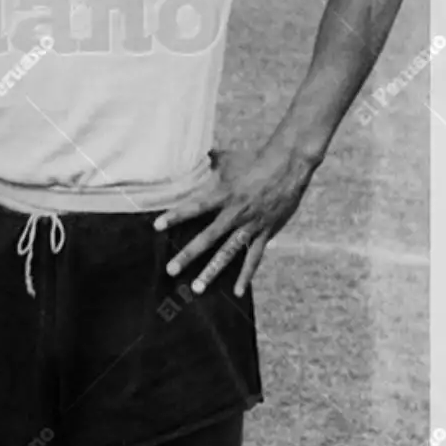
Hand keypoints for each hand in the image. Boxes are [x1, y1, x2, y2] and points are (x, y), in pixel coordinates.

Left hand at [154, 146, 319, 297]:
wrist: (288, 166)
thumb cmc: (255, 160)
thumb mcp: (228, 159)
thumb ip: (208, 161)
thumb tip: (192, 153)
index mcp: (224, 194)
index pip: (195, 207)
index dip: (176, 216)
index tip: (157, 226)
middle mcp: (235, 213)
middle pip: (208, 237)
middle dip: (188, 254)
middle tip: (171, 270)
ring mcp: (251, 226)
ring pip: (228, 253)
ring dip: (212, 271)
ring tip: (197, 287)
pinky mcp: (265, 233)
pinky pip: (254, 258)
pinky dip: (246, 275)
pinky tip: (237, 292)